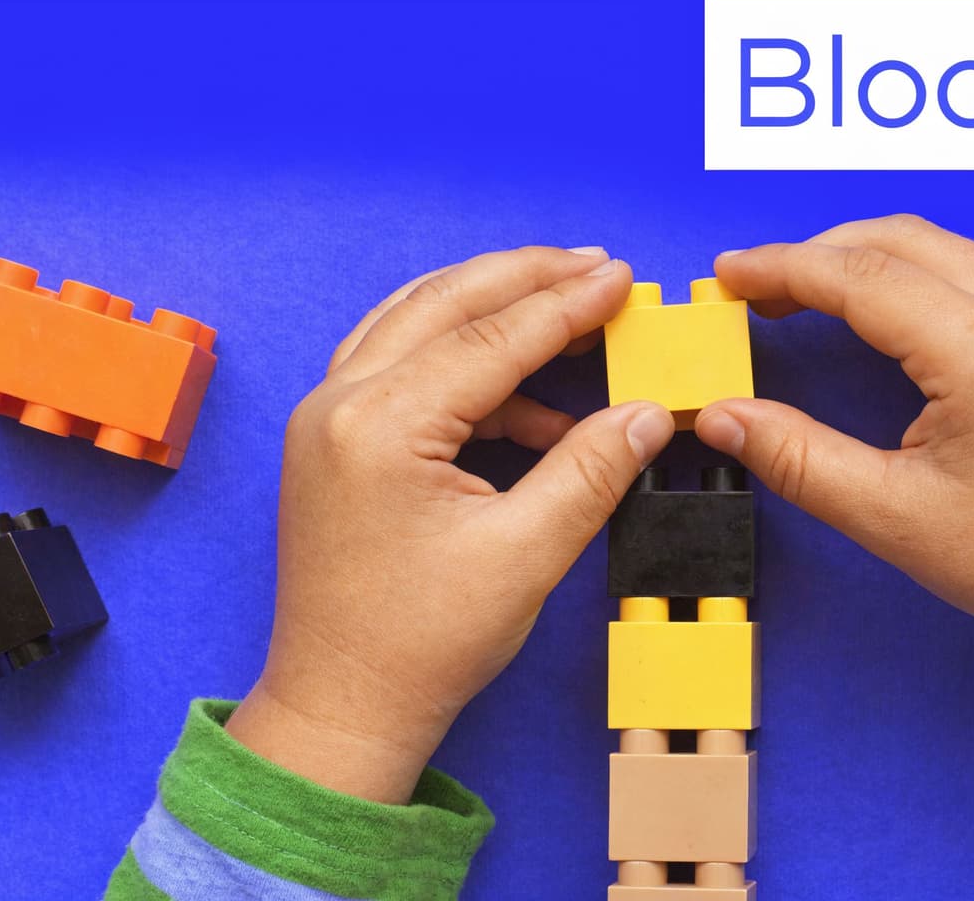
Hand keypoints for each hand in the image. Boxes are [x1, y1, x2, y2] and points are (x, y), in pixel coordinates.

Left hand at [226, 246, 674, 801]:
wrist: (342, 707)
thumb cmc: (418, 644)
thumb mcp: (525, 555)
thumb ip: (591, 470)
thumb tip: (647, 413)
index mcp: (378, 426)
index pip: (490, 339)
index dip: (566, 305)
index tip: (622, 278)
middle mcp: (338, 404)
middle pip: (444, 305)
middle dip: (526, 279)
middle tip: (597, 265)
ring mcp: (327, 419)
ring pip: (415, 322)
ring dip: (491, 307)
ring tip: (567, 304)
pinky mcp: (334, 441)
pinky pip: (401, 364)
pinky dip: (467, 362)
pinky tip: (533, 399)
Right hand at [694, 216, 973, 734]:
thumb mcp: (890, 516)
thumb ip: (797, 457)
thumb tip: (723, 415)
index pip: (861, 278)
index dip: (782, 269)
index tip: (728, 275)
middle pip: (896, 240)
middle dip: (814, 253)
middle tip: (751, 286)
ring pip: (933, 247)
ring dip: (858, 259)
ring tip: (795, 294)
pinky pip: (965, 271)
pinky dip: (902, 274)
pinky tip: (865, 310)